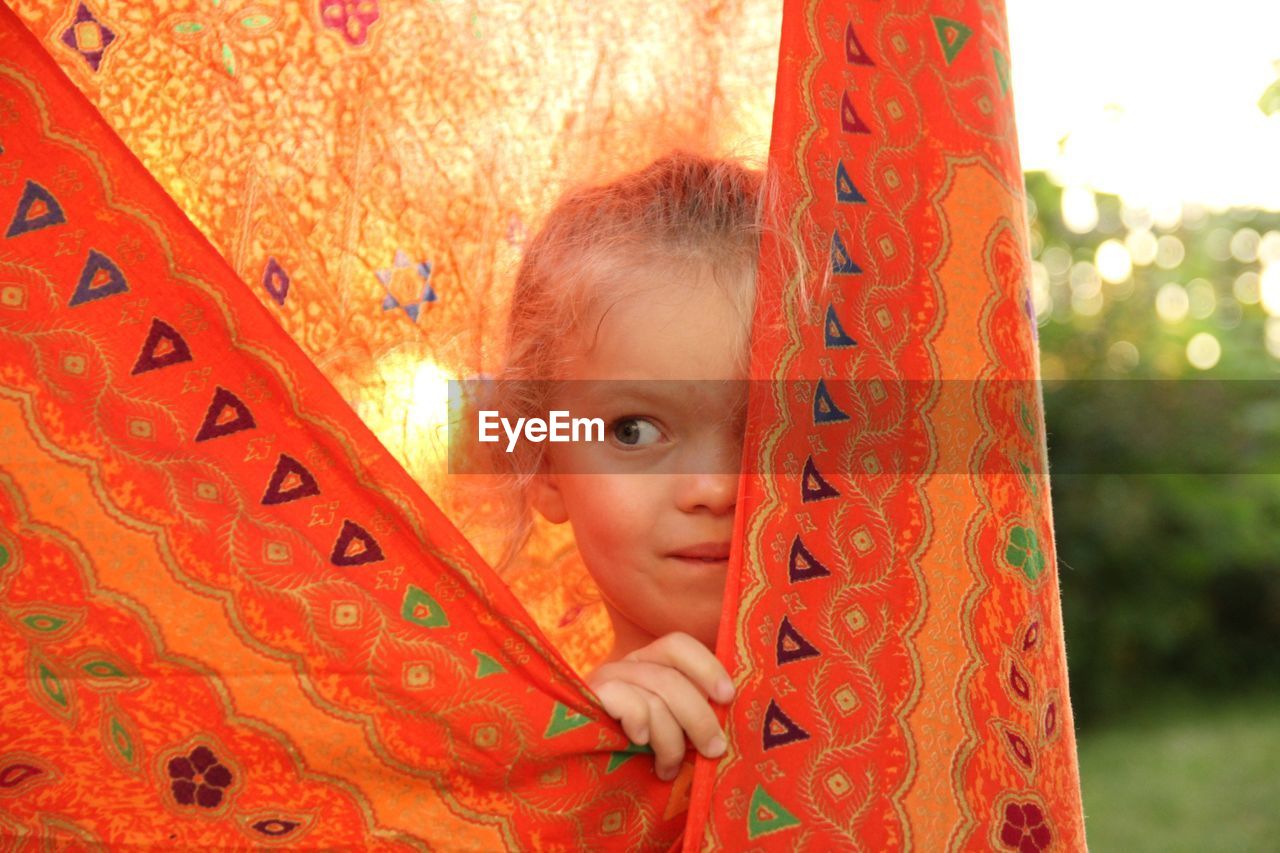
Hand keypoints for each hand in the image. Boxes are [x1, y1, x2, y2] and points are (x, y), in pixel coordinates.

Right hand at [586, 632, 735, 781]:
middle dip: (699, 717)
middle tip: (714, 749)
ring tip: (668, 768)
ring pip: (654, 695)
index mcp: (646, 665)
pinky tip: (639, 742)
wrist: (578, 777)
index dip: (707, 667)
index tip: (728, 697)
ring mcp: (602, 681)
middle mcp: (624, 666)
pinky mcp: (584, 700)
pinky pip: (624, 698)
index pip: (677, 645)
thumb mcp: (666, 731)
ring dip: (671, 739)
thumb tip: (726, 716)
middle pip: (671, 677)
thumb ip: (689, 716)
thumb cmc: (628, 756)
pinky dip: (640, 721)